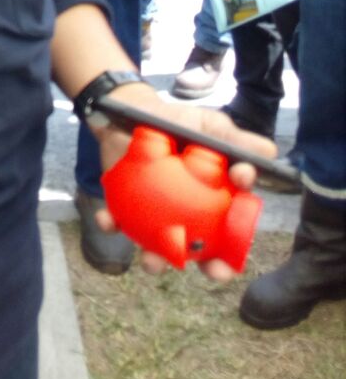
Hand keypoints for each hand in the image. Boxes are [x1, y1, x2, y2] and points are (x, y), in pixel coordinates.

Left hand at [94, 86, 275, 280]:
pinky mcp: (124, 208)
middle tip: (214, 269)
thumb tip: (270, 152)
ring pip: (159, 247)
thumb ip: (234, 140)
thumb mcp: (208, 126)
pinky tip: (107, 220)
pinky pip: (117, 221)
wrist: (132, 110)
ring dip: (156, 259)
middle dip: (212, 266)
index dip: (240, 240)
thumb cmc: (178, 121)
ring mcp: (155, 215)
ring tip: (153, 259)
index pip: (233, 228)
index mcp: (213, 200)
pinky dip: (111, 223)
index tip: (238, 232)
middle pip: (204, 249)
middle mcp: (188, 215)